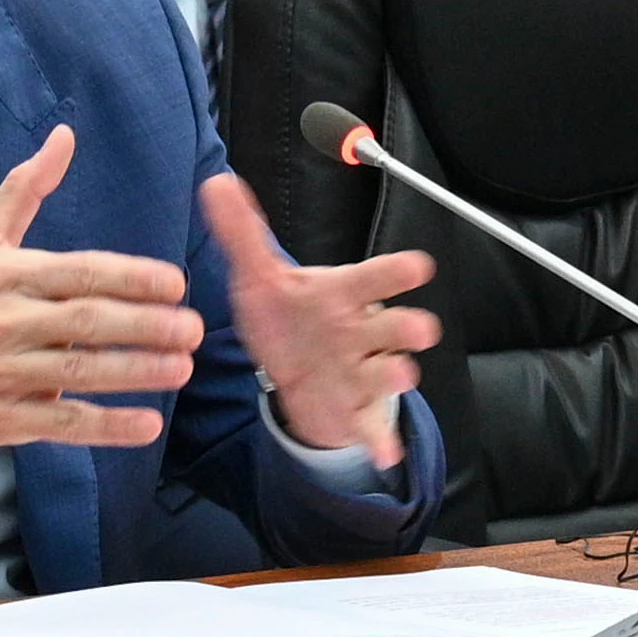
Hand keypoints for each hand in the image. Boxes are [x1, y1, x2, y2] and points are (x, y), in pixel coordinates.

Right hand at [0, 127, 201, 479]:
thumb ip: (25, 189)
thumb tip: (64, 137)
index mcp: (4, 275)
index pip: (77, 272)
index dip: (129, 277)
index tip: (174, 283)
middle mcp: (3, 321)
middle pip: (85, 321)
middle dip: (144, 325)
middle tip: (193, 328)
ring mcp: (0, 373)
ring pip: (78, 371)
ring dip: (135, 372)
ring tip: (182, 368)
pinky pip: (59, 423)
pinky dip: (104, 426)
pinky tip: (146, 425)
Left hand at [200, 171, 438, 466]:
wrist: (297, 371)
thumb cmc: (288, 316)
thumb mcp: (260, 274)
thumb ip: (242, 231)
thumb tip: (217, 181)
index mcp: (342, 296)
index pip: (372, 278)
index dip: (395, 273)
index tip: (418, 266)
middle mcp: (361, 333)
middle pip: (392, 326)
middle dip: (407, 327)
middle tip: (420, 327)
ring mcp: (361, 373)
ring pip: (387, 373)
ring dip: (396, 375)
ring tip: (401, 374)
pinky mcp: (353, 410)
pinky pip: (370, 426)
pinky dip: (378, 439)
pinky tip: (385, 454)